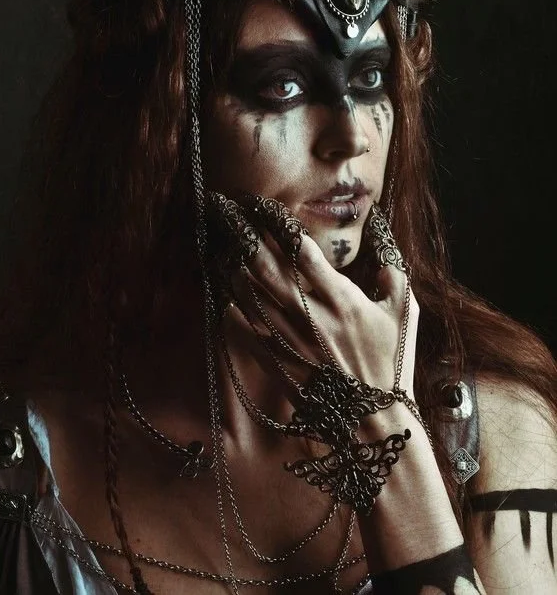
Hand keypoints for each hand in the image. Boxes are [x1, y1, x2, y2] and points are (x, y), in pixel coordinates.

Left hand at [212, 194, 418, 399]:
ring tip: (219, 235)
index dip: (275, 220)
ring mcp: (287, 339)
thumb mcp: (404, 308)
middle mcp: (309, 316)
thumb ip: (390, 264)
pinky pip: (242, 323)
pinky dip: (229, 297)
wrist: (373, 421)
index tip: (259, 201)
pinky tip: (221, 278)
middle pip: (263, 264)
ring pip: (245, 290)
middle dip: (240, 229)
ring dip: (229, 259)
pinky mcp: (274, 358)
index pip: (300, 248)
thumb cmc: (393, 362)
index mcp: (341, 300)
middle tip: (224, 205)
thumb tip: (379, 223)